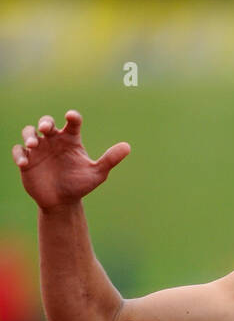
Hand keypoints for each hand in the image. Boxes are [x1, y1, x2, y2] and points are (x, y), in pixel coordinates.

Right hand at [11, 110, 129, 209]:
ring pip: (29, 132)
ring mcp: (39, 149)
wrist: (63, 203)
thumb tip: (128, 147)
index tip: (71, 118)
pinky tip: (24, 163)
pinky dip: (19, 154)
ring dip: (29, 135)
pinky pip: (18, 151)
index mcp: (71, 139)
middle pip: (46, 122)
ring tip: (33, 145)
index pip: (72, 123)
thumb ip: (110, 160)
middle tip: (47, 129)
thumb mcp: (97, 174)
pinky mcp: (27, 160)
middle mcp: (54, 140)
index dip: (72, 117)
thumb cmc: (80, 185)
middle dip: (45, 122)